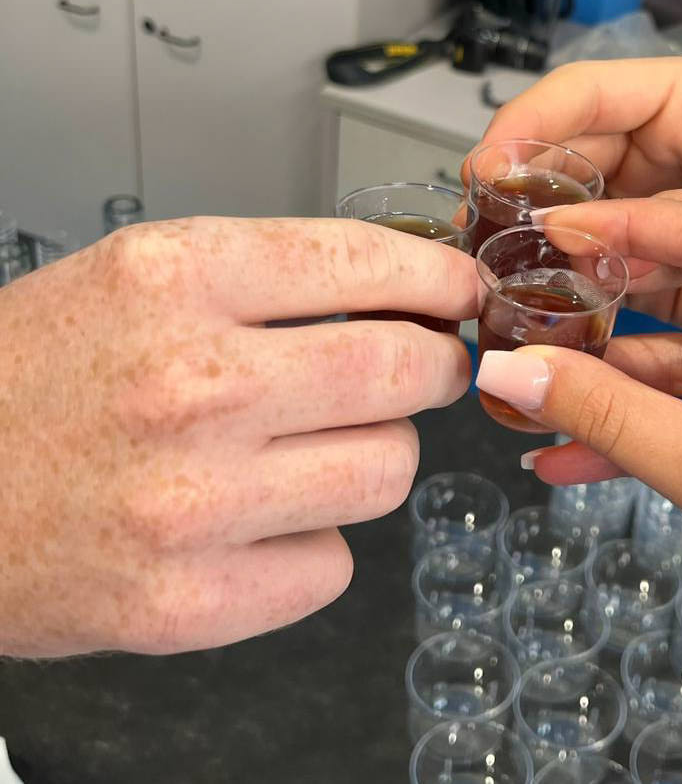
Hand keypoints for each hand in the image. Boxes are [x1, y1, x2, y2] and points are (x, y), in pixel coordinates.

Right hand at [0, 217, 475, 657]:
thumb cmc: (23, 385)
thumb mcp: (127, 283)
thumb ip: (263, 282)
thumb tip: (398, 290)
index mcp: (173, 279)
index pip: (365, 260)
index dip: (437, 275)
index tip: (460, 290)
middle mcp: (191, 384)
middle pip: (405, 368)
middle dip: (431, 367)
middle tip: (420, 370)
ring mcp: (194, 500)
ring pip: (388, 471)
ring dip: (370, 459)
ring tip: (306, 454)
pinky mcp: (190, 600)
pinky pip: (332, 565)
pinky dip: (310, 547)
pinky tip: (255, 527)